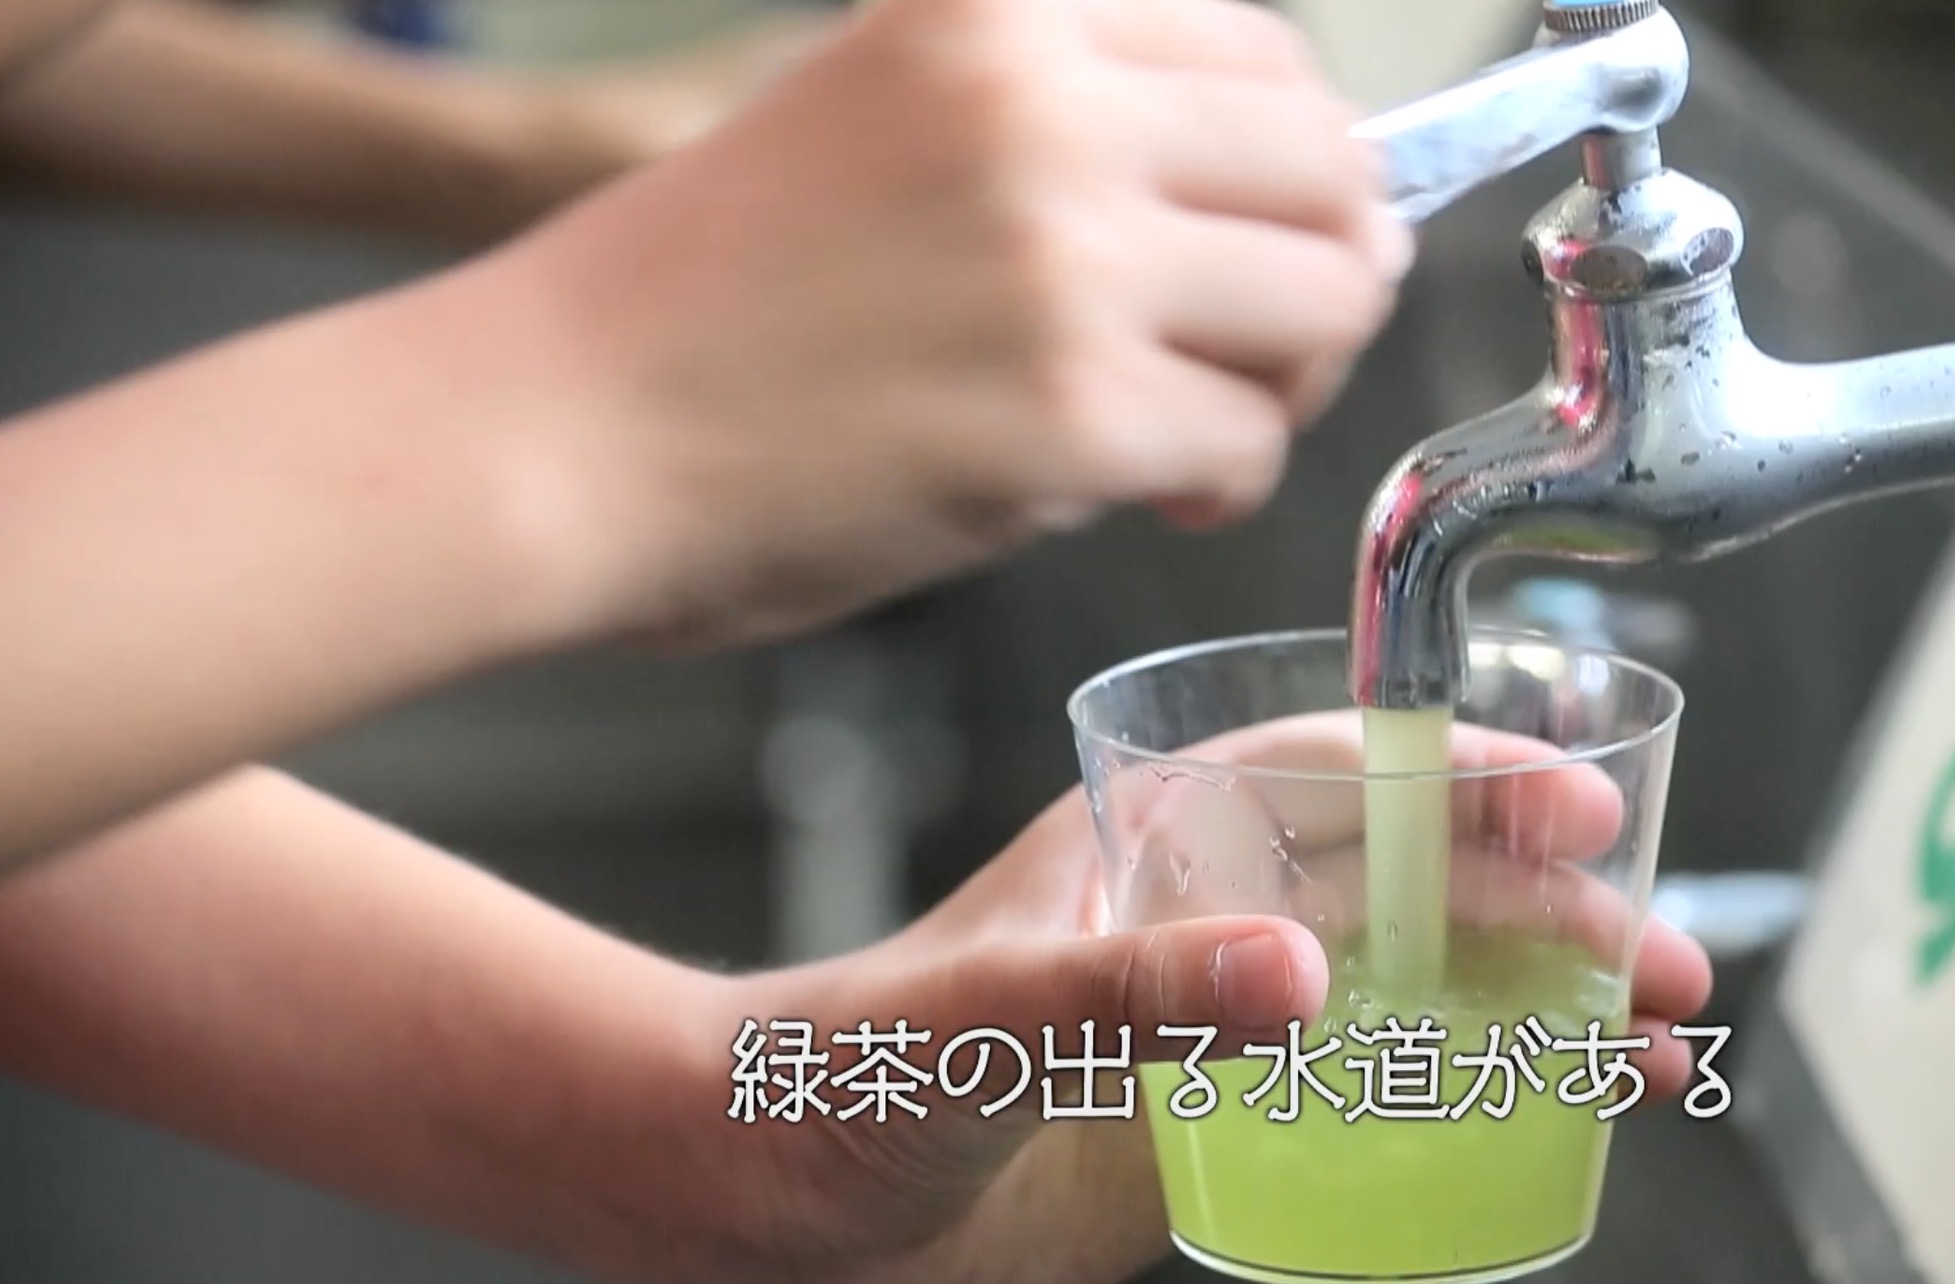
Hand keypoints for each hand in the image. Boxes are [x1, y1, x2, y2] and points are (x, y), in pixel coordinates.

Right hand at [455, 0, 1410, 653]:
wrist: (551, 431)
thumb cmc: (704, 307)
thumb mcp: (880, 122)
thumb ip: (1066, 135)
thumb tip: (1308, 211)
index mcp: (997, 13)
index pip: (1268, 60)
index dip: (1302, 167)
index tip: (1274, 239)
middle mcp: (1043, 108)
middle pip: (1330, 173)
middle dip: (1325, 275)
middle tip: (1261, 352)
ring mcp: (1063, 257)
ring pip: (1321, 305)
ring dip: (1285, 382)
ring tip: (1193, 427)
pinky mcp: (1067, 410)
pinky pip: (1251, 439)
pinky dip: (1223, 480)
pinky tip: (1152, 491)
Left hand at [695, 715, 1710, 1283]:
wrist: (759, 1204)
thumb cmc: (827, 1077)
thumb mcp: (980, 1029)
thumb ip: (1132, 996)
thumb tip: (1303, 975)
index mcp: (1155, 843)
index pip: (1348, 776)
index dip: (1474, 781)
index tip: (1588, 810)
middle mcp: (1206, 916)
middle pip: (1421, 880)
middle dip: (1554, 906)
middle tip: (1666, 958)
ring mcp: (1222, 1020)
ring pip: (1424, 985)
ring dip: (1542, 1003)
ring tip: (1657, 1041)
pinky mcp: (1225, 1120)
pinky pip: (1384, 1095)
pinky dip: (1479, 1100)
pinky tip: (1554, 1123)